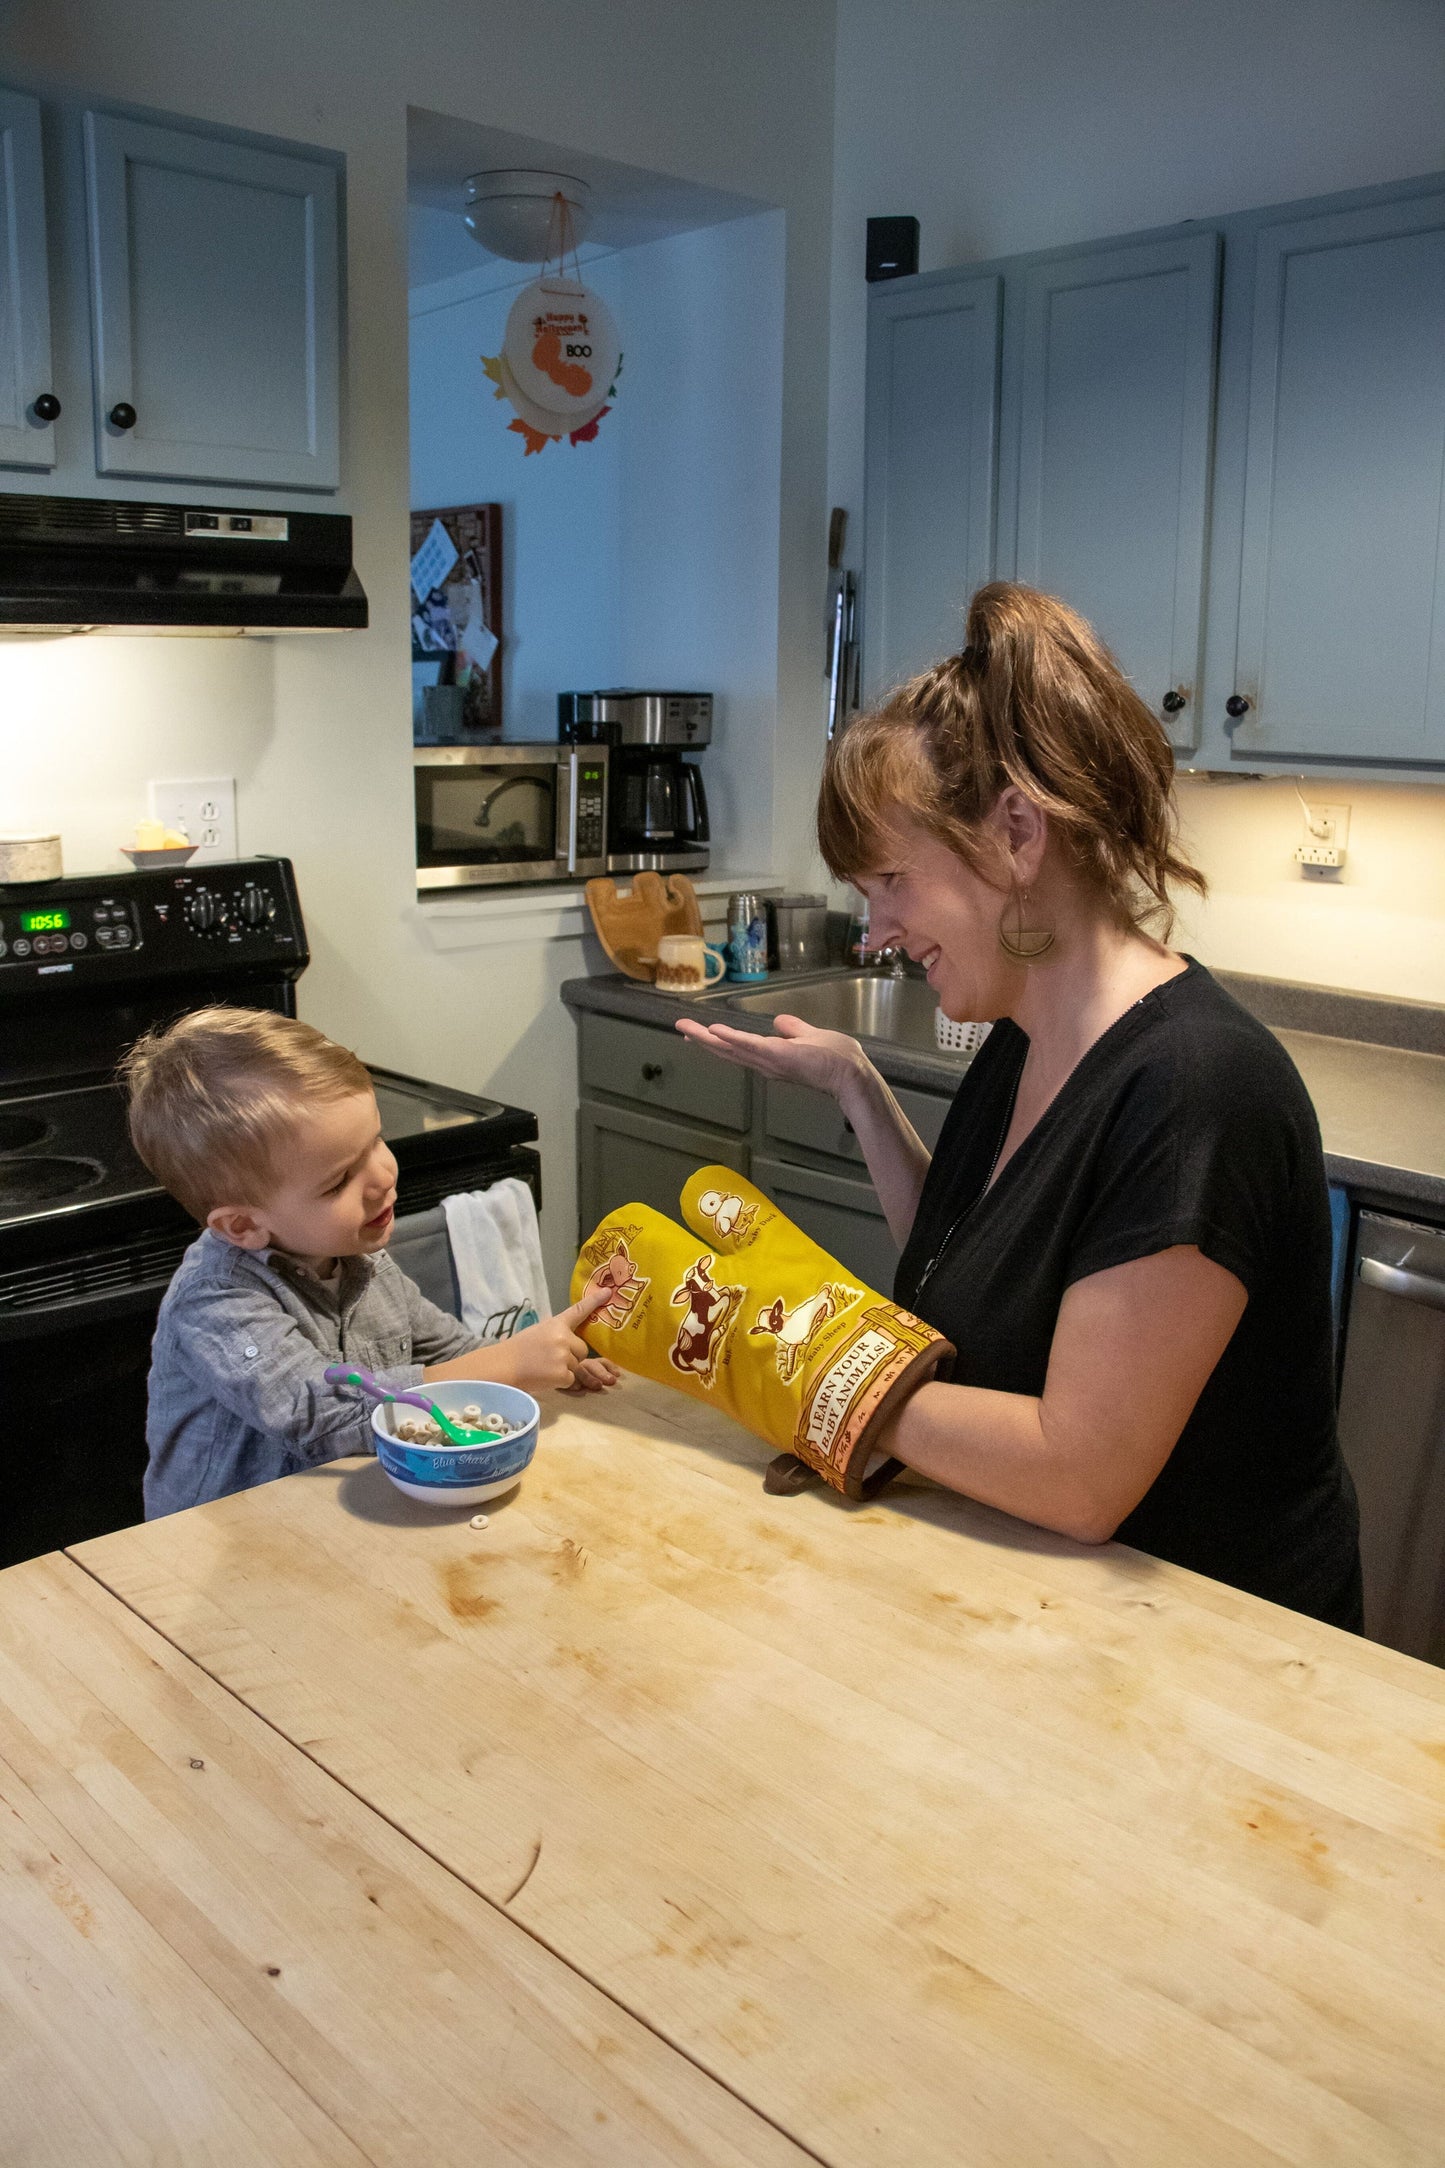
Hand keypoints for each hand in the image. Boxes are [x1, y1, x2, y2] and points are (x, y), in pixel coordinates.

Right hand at [492, 1282, 615, 1394]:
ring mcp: (563, 1355)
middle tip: (550, 1359)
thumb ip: (555, 1333)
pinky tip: (545, 1377)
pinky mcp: (563, 1374)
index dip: (594, 1301)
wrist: (503, 1367)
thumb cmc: (518, 1351)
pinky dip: (561, 1381)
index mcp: (555, 1324)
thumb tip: (570, 1338)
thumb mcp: (537, 1332)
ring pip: (577, 1366)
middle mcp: (562, 1337)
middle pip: (582, 1349)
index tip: (608, 1292)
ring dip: (565, 1370)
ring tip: (544, 1368)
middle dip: (572, 1356)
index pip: (578, 1310)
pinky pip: (572, 1380)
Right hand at [674, 1013, 867, 1099]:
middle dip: (703, 1039)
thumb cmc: (836, 1057)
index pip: (739, 1047)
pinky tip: (715, 1032)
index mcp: (771, 1057)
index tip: (699, 1031)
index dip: (718, 1040)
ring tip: (686, 1028)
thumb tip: (778, 1022)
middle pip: (728, 1050)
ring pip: (732, 1048)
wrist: (851, 1072)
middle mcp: (765, 1062)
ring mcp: (769, 1060)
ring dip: (708, 1038)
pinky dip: (732, 1039)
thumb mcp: (810, 1036)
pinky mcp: (777, 1056)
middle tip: (680, 1027)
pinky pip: (751, 1046)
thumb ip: (794, 1030)